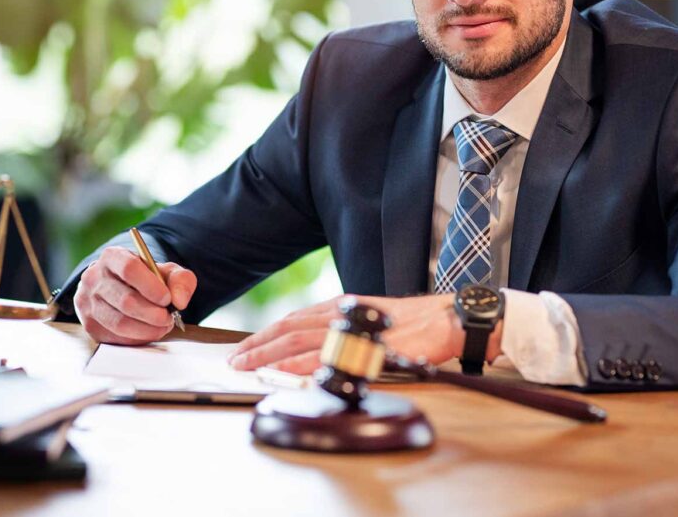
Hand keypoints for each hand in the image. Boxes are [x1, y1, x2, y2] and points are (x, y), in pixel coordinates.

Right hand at [74, 246, 196, 344]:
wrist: (122, 288)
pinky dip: (136, 338)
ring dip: (146, 329)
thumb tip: (179, 301)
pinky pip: (114, 337)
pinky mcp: (89, 324)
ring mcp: (88, 302)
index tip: (167, 299)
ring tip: (162, 327)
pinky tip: (148, 332)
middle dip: (152, 314)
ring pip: (119, 322)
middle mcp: (94, 278)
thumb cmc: (145, 279)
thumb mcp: (166, 272)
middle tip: (168, 318)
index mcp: (112, 257)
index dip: (151, 286)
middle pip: (125, 300)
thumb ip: (180, 281)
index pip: (129, 269)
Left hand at [228, 293, 486, 374]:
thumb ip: (341, 330)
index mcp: (339, 307)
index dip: (266, 334)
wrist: (442, 320)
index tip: (245, 347)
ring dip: (270, 354)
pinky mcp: (362, 346)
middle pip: (289, 328)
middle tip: (235, 359)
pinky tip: (284, 372)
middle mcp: (340, 314)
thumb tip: (314, 349)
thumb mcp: (368, 318)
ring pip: (299, 340)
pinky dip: (300, 364)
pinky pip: (325, 356)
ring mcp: (350, 329)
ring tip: (247, 366)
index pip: (293, 320)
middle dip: (258, 345)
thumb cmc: (411, 324)